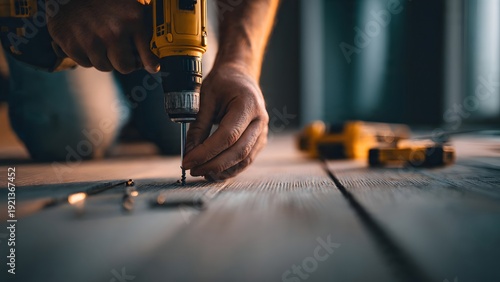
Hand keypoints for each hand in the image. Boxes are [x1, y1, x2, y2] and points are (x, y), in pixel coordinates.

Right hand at [47, 0, 158, 73]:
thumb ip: (140, 20)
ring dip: (104, 59)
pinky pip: (86, 63)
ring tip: (100, 41)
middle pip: (125, 67)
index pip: (147, 54)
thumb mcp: (128, 1)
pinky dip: (87, 55)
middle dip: (125, 63)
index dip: (150, 63)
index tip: (152, 67)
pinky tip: (85, 39)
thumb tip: (152, 48)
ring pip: (104, 66)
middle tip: (122, 56)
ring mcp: (91, 40)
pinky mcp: (72, 45)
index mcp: (132, 19)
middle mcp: (113, 32)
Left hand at [182, 64, 268, 180]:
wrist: (240, 76)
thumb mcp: (206, 97)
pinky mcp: (259, 141)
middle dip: (213, 165)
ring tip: (201, 172)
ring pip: (244, 160)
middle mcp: (260, 120)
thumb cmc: (223, 83)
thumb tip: (189, 151)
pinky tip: (213, 171)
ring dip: (222, 170)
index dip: (207, 152)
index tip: (188, 161)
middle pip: (238, 152)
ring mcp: (262, 132)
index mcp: (248, 105)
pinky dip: (230, 168)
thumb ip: (199, 125)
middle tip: (192, 170)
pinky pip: (246, 160)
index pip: (228, 136)